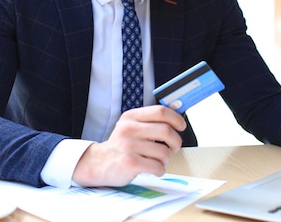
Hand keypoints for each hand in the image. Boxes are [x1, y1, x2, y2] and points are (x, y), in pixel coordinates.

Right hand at [72, 105, 186, 186]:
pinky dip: (160, 170)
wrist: (99, 163)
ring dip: (166, 159)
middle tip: (174, 147)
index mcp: (131, 116)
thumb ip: (149, 121)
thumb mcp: (130, 126)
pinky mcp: (130, 163)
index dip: (176, 118)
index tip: (181, 126)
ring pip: (163, 152)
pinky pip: (157, 167)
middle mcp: (129, 129)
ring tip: (158, 161)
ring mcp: (129, 146)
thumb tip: (176, 117)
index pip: (160, 111)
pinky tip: (152, 169)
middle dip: (176, 141)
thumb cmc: (121, 145)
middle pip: (165, 130)